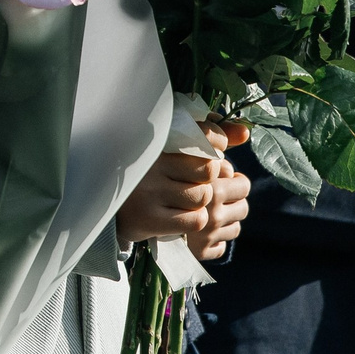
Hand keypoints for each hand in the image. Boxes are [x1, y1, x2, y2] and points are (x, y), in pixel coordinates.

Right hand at [115, 149, 246, 252]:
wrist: (109, 205)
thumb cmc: (150, 173)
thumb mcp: (171, 150)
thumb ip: (207, 139)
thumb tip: (245, 133)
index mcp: (157, 143)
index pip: (203, 136)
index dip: (217, 143)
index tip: (214, 150)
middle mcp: (152, 165)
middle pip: (209, 170)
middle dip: (213, 179)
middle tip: (203, 182)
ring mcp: (150, 193)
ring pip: (203, 197)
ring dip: (204, 202)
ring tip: (189, 200)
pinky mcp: (150, 219)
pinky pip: (195, 219)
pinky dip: (196, 219)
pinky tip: (184, 216)